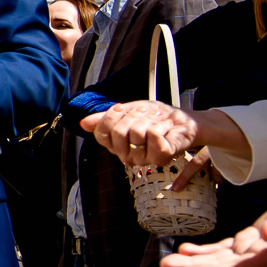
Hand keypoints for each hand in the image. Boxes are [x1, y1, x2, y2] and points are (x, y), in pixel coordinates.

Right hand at [80, 100, 199, 167]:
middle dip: (133, 115)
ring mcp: (144, 159)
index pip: (101, 134)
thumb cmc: (156, 117)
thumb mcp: (128, 112)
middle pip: (118, 132)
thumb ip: (106, 118)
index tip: (122, 107)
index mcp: (117, 146)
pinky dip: (161, 125)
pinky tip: (166, 125)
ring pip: (136, 133)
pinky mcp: (160, 157)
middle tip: (145, 112)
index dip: (110, 117)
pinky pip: (153, 136)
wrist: (183, 120)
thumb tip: (83, 123)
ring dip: (149, 119)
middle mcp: (127, 156)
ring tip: (158, 119)